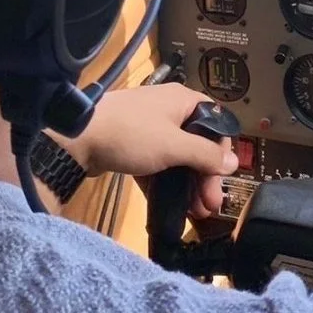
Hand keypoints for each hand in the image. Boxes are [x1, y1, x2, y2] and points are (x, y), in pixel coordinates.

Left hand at [61, 83, 238, 217]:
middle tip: (209, 206)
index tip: (221, 179)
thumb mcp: (174, 146)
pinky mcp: (132, 144)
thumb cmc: (131, 135)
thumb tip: (234, 162)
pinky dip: (166, 182)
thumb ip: (206, 155)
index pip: (215, 124)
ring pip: (177, 157)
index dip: (221, 152)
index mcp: (183, 101)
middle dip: (204, 176)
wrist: (77, 138)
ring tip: (195, 212)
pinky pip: (157, 163)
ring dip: (187, 183)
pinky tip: (172, 206)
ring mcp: (149, 127)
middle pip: (197, 144)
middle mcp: (169, 110)